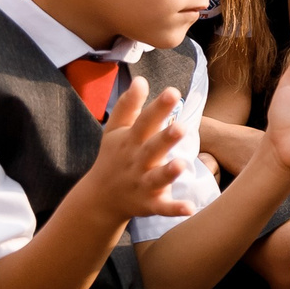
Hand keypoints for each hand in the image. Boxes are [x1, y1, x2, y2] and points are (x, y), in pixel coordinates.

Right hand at [78, 77, 194, 222]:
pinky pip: (162, 207)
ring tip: (181, 164)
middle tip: (181, 127)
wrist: (100, 198)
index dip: (158, 108)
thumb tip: (141, 79)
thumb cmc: (115, 157)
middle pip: (151, 148)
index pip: (145, 122)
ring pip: (156, 178)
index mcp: (131, 141)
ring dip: (168, 172)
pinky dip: (174, 209)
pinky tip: (190, 208)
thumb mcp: (116, 132)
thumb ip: (129, 107)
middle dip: (165, 138)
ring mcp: (142, 183)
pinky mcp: (149, 204)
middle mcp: (137, 161)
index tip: (173, 91)